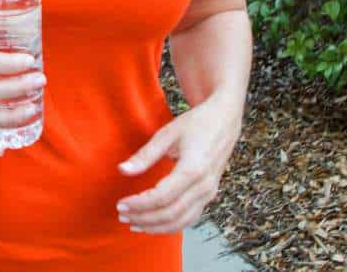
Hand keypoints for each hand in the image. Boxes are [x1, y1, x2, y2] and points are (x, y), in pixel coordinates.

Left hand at [115, 97, 241, 232]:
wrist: (225, 120)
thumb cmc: (196, 124)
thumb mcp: (167, 135)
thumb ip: (145, 155)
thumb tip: (122, 170)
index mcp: (193, 169)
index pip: (161, 197)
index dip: (139, 204)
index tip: (121, 204)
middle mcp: (204, 186)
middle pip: (171, 214)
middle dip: (144, 218)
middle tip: (122, 215)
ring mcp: (209, 193)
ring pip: (181, 221)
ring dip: (156, 226)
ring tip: (134, 223)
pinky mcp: (210, 195)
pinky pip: (190, 218)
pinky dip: (171, 225)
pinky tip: (154, 223)